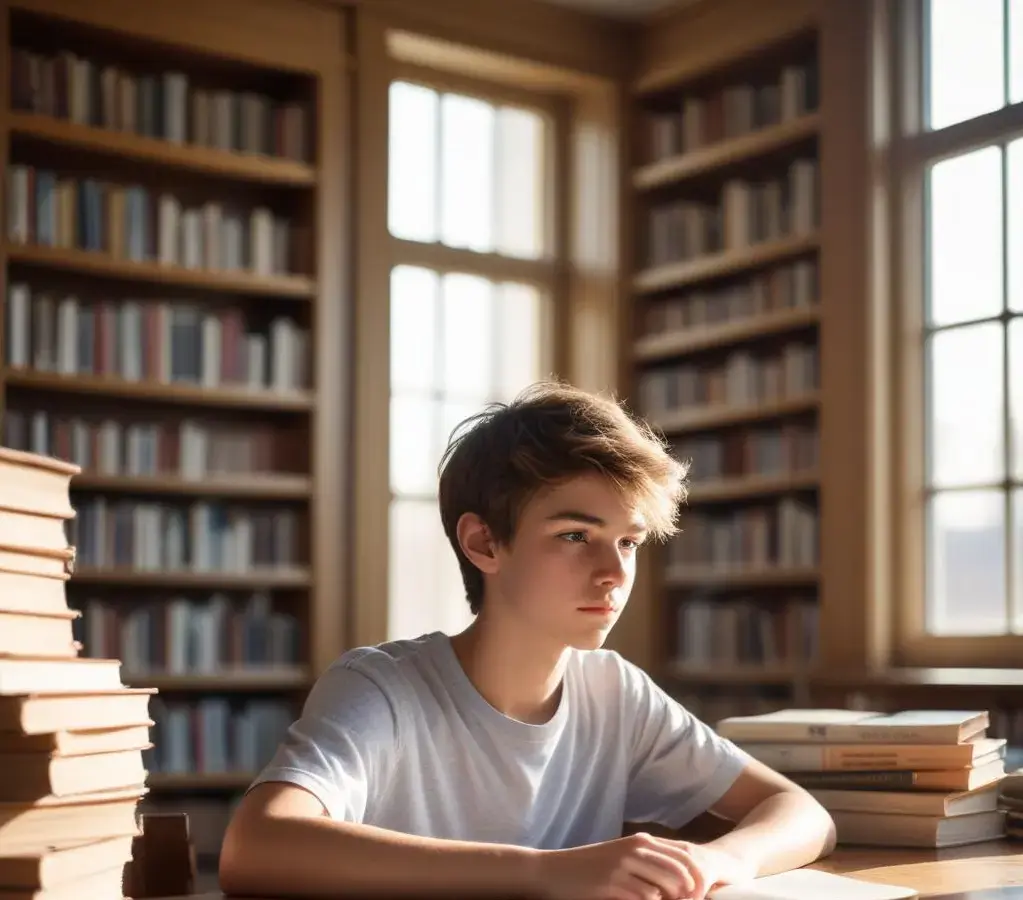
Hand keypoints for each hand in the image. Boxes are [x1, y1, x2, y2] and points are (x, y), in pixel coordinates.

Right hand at [535, 832, 754, 899]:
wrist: (554, 871)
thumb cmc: (590, 866)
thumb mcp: (621, 855)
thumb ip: (647, 860)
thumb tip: (680, 879)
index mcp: (641, 841)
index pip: (685, 856)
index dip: (698, 877)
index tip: (699, 896)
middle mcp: (635, 849)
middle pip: (680, 872)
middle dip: (690, 893)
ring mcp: (624, 866)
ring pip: (664, 888)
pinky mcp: (612, 884)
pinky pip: (644, 899)